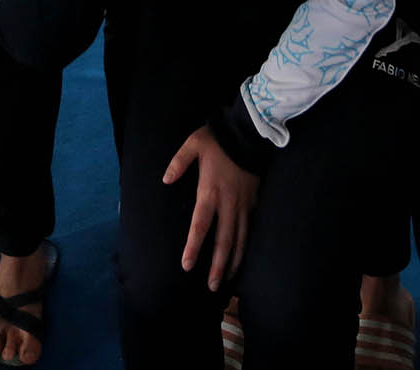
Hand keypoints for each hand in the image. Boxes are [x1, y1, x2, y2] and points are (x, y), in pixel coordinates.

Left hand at [162, 127, 258, 291]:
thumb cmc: (218, 140)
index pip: (200, 226)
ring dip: (232, 261)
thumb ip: (178, 163)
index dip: (193, 247)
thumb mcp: (193, 145)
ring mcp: (243, 205)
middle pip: (223, 241)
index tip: (187, 266)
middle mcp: (228, 204)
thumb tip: (165, 180)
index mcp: (210, 192)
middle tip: (212, 287)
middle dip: (217, 266)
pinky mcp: (253, 202)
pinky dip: (245, 246)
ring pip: (239, 239)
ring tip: (226, 279)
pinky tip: (241, 258)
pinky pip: (250, 229)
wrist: (248, 134)